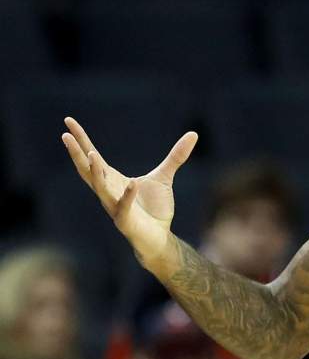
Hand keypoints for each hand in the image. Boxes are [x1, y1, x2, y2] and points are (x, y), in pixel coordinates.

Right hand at [61, 117, 197, 266]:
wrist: (159, 237)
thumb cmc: (154, 209)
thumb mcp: (164, 177)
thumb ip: (176, 156)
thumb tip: (193, 134)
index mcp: (112, 180)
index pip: (92, 157)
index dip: (81, 140)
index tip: (69, 121)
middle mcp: (108, 192)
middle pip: (87, 170)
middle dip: (77, 153)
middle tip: (65, 135)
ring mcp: (114, 207)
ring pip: (100, 188)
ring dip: (95, 172)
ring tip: (91, 153)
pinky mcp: (126, 221)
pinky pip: (123, 207)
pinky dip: (127, 195)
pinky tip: (132, 183)